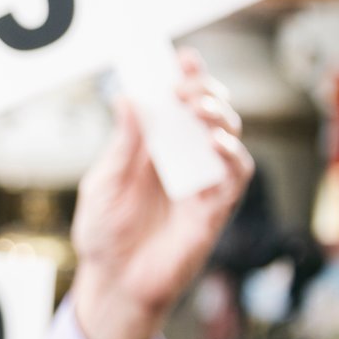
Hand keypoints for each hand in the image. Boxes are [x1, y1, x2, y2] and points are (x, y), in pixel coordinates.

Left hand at [71, 50, 252, 338]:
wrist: (113, 282)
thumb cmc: (103, 232)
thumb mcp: (103, 182)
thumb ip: (122, 144)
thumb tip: (128, 98)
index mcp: (153, 149)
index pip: (174, 106)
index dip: (184, 80)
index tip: (184, 56)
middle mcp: (181, 161)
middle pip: (207, 116)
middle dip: (204, 93)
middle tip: (187, 85)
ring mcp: (200, 184)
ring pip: (227, 139)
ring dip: (219, 118)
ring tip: (199, 109)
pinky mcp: (214, 209)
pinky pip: (235, 177)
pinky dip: (232, 157)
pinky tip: (218, 144)